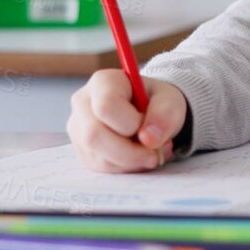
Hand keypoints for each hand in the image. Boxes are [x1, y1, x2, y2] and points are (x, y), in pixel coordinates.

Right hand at [67, 70, 188, 172]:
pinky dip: (125, 168)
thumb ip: (164, 115)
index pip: (106, 106)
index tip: (149, 127)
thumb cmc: (157, 102)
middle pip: (94, 135)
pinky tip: (139, 157)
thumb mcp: (170, 101)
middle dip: (130, 153)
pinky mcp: (83, 150)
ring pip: (98, 156)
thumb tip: (148, 140)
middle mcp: (83, 103)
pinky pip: (101, 167)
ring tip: (151, 152)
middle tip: (155, 155)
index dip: (131, 123)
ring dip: (131, 162)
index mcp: (103, 82)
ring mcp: (79, 128)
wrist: (150, 111)